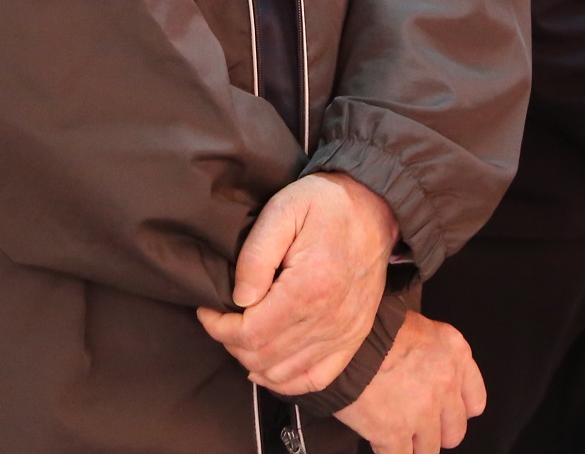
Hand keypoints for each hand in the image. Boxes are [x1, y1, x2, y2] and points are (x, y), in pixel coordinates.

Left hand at [196, 173, 395, 395]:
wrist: (376, 208)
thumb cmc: (327, 203)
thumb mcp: (284, 209)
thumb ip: (256, 255)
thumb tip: (240, 299)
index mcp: (309, 288)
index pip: (250, 332)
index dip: (219, 327)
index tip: (208, 309)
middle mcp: (329, 320)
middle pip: (262, 356)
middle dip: (231, 342)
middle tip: (221, 319)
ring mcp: (344, 334)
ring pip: (282, 373)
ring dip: (252, 361)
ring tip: (242, 334)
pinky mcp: (353, 337)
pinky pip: (315, 379)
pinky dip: (285, 382)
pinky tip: (267, 368)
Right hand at [334, 313, 485, 453]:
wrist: (344, 341)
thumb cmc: (373, 329)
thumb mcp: (419, 328)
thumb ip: (434, 355)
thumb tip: (428, 374)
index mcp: (455, 355)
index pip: (475, 401)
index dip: (458, 411)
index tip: (447, 415)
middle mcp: (445, 385)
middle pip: (455, 431)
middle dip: (436, 432)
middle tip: (420, 427)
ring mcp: (422, 412)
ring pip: (429, 450)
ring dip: (414, 446)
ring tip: (399, 438)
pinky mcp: (395, 432)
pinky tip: (383, 446)